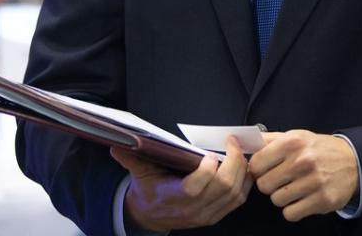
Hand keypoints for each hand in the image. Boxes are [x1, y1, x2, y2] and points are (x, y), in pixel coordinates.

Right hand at [110, 136, 252, 230]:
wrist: (149, 216)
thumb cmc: (147, 189)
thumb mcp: (138, 173)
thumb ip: (131, 158)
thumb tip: (117, 145)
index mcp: (171, 198)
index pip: (194, 188)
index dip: (206, 171)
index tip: (210, 154)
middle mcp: (190, 210)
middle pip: (222, 188)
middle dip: (233, 163)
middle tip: (232, 143)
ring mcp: (205, 215)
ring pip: (234, 194)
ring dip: (241, 171)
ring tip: (240, 152)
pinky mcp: (214, 216)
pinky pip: (237, 201)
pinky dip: (245, 183)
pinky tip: (244, 167)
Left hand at [249, 130, 358, 221]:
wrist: (354, 162)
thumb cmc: (320, 150)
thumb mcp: (297, 136)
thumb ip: (270, 140)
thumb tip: (244, 143)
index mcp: (293, 142)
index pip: (256, 163)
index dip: (258, 169)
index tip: (266, 170)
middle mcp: (303, 160)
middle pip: (264, 185)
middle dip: (270, 184)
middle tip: (282, 179)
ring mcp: (313, 182)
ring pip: (277, 200)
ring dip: (283, 197)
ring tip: (294, 188)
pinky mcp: (322, 200)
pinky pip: (291, 213)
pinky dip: (293, 209)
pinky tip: (302, 198)